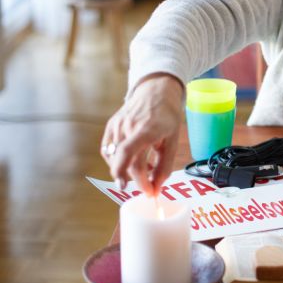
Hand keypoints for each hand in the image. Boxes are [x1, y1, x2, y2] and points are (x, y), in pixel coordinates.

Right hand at [101, 73, 184, 195]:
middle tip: (149, 188)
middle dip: (136, 180)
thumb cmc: (167, 116)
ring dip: (129, 170)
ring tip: (147, 166)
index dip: (126, 174)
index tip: (134, 190)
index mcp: (146, 128)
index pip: (128, 153)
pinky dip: (119, 161)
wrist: (156, 91)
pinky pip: (109, 151)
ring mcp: (117, 125)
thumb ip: (165, 165)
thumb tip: (156, 189)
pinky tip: (135, 159)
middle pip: (125, 161)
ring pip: (116, 159)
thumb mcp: (173, 140)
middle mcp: (128, 126)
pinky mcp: (110, 126)